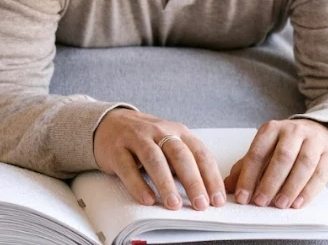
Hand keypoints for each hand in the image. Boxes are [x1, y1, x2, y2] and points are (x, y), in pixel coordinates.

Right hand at [93, 109, 226, 210]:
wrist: (110, 123)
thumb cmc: (147, 140)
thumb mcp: (170, 144)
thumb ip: (186, 163)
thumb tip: (208, 193)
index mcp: (178, 131)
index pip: (200, 153)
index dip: (211, 177)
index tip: (217, 199)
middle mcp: (160, 132)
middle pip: (180, 156)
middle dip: (193, 181)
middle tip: (200, 204)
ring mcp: (137, 138)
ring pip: (154, 160)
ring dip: (166, 184)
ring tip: (174, 205)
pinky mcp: (117, 149)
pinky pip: (128, 168)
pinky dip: (138, 185)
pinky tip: (147, 199)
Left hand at [224, 119, 327, 209]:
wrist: (319, 133)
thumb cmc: (286, 146)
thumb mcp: (265, 151)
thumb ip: (246, 168)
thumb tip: (228, 186)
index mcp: (272, 129)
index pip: (258, 152)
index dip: (248, 176)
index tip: (242, 196)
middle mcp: (293, 131)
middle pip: (282, 156)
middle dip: (270, 181)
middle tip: (260, 201)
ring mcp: (313, 141)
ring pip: (303, 164)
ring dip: (290, 187)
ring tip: (279, 204)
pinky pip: (319, 173)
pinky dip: (308, 191)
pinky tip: (298, 202)